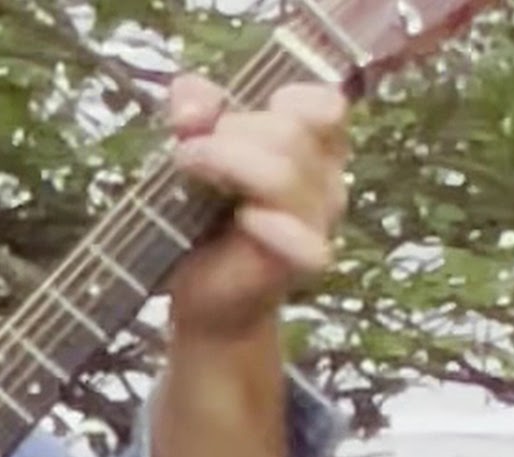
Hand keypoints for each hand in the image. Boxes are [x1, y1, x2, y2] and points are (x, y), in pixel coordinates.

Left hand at [164, 74, 349, 343]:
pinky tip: (243, 220)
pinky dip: (271, 224)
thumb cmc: (206, 231)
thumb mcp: (197, 164)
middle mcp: (327, 179)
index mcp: (314, 148)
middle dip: (231, 132)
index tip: (222, 119)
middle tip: (185, 152)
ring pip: (287, 172)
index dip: (277, 101)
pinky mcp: (305, 261)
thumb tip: (186, 94)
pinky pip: (302, 236)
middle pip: (290, 132)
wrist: (206, 304)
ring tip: (187, 168)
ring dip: (230, 162)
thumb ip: (196, 121)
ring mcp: (320, 221)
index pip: (322, 103)